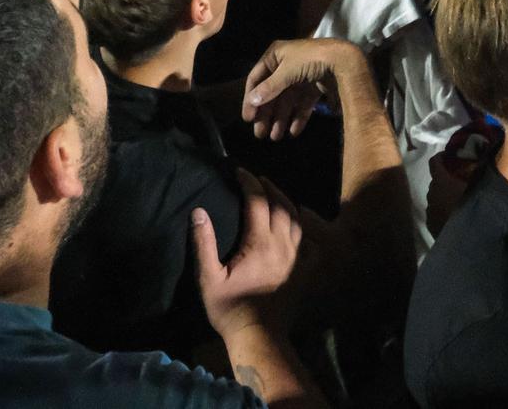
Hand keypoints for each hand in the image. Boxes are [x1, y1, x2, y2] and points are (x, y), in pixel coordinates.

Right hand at [193, 169, 303, 338]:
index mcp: (259, 242)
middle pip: (280, 204)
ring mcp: (296, 257)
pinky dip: (302, 226)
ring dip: (286, 201)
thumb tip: (199, 211)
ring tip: (274, 193)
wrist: (259, 336)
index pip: (257, 201)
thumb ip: (204, 244)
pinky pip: (308, 240)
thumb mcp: (209, 278)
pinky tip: (297, 223)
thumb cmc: (230, 308)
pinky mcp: (303, 270)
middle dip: (268, 186)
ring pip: (296, 219)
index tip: (238, 171)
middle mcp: (282, 244)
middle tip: (256, 178)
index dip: (249, 182)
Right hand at [243, 37, 363, 139]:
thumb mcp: (287, 72)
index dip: (251, 99)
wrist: (344, 59)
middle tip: (260, 135)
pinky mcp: (316, 86)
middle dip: (267, 114)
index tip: (248, 119)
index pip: (256, 79)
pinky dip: (298, 118)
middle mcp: (287, 65)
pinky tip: (293, 132)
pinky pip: (303, 104)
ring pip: (287, 101)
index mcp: (276, 56)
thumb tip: (252, 101)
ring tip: (276, 137)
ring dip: (281, 119)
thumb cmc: (311, 60)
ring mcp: (302, 76)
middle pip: (272, 93)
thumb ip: (270, 88)